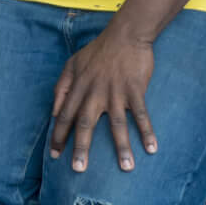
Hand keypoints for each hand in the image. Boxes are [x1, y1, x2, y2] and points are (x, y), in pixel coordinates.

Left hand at [49, 23, 155, 172]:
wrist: (124, 35)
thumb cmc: (98, 52)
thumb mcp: (72, 65)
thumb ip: (61, 87)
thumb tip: (53, 112)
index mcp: (78, 87)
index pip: (64, 115)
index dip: (59, 135)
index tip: (54, 155)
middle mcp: (94, 91)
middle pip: (85, 123)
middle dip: (81, 147)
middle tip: (79, 169)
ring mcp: (115, 91)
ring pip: (116, 124)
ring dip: (121, 147)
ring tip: (126, 168)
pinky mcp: (135, 89)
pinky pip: (141, 114)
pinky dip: (146, 131)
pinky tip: (151, 148)